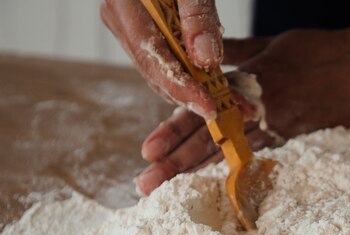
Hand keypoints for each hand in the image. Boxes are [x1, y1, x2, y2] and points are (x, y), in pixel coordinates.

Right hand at [100, 0, 223, 117]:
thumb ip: (198, 15)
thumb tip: (206, 60)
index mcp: (124, 3)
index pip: (153, 57)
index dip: (182, 88)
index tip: (209, 107)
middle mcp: (119, 18)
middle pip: (155, 71)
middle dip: (191, 95)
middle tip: (229, 109)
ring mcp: (127, 25)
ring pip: (158, 69)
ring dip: (192, 89)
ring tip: (227, 100)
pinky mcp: (140, 28)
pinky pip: (162, 58)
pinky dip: (187, 73)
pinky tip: (211, 82)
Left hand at [135, 27, 349, 194]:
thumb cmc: (323, 50)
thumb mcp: (275, 44)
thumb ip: (240, 53)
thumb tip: (209, 57)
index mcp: (250, 83)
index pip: (203, 111)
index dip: (174, 131)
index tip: (148, 152)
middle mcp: (260, 110)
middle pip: (210, 140)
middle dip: (175, 164)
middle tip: (145, 185)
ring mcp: (280, 130)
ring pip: (231, 157)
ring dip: (198, 175)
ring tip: (167, 195)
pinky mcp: (299, 143)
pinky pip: (262, 162)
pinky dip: (236, 176)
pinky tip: (216, 192)